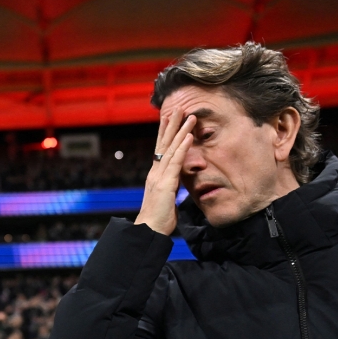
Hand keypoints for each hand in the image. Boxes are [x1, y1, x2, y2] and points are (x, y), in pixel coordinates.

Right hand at [135, 109, 195, 234]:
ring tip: (188, 116)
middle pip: (164, 143)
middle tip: (178, 108)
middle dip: (171, 125)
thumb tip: (175, 184)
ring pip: (171, 148)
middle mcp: (156, 172)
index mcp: (156, 175)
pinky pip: (176, 162)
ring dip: (180, 131)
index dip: (165, 133)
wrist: (149, 230)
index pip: (161, 149)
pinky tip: (188, 136)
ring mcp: (160, 176)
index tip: (169, 118)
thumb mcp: (166, 198)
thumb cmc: (158, 218)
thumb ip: (170, 188)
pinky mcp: (166, 184)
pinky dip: (182, 148)